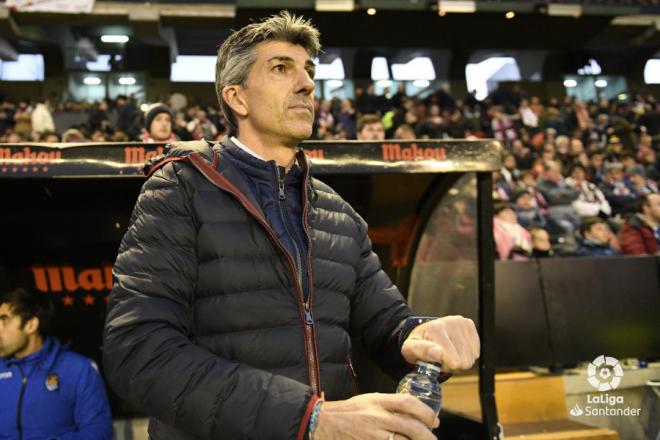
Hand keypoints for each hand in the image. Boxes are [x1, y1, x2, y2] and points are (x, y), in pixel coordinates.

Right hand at [314, 393, 438, 439]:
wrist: (324, 422)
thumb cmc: (349, 411)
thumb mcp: (369, 400)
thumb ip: (389, 405)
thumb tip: (413, 414)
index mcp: (377, 401)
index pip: (407, 402)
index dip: (425, 411)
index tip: (434, 420)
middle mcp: (376, 417)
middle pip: (410, 426)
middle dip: (427, 435)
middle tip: (433, 438)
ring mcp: (371, 434)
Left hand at [401, 315, 479, 369]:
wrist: (424, 333)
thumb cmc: (417, 344)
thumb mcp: (410, 350)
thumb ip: (421, 351)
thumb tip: (438, 353)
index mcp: (435, 328)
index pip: (452, 360)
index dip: (445, 365)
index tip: (437, 360)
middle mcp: (449, 322)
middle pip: (463, 361)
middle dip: (452, 364)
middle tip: (441, 358)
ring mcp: (460, 322)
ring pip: (471, 357)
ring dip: (460, 360)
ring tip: (447, 353)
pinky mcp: (468, 324)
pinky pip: (476, 351)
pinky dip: (467, 354)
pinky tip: (456, 349)